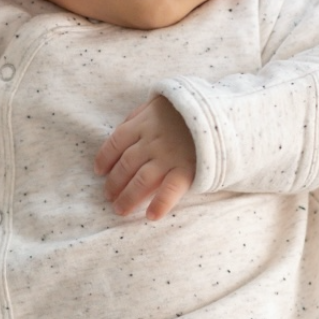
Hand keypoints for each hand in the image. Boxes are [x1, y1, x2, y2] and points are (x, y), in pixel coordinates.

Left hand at [95, 96, 195, 219]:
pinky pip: (170, 190)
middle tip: (109, 196)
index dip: (104, 158)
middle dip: (114, 182)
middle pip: (126, 165)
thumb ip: (141, 114)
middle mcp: (152, 141)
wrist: (220, 111)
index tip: (99, 170)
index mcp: (143, 123)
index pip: (116, 142)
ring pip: (141, 180)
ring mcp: (169, 156)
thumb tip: (123, 127)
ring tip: (120, 209)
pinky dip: (160, 204)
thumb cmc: (188, 109)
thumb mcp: (160, 102)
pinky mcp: (187, 169)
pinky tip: (151, 216)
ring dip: (128, 197)